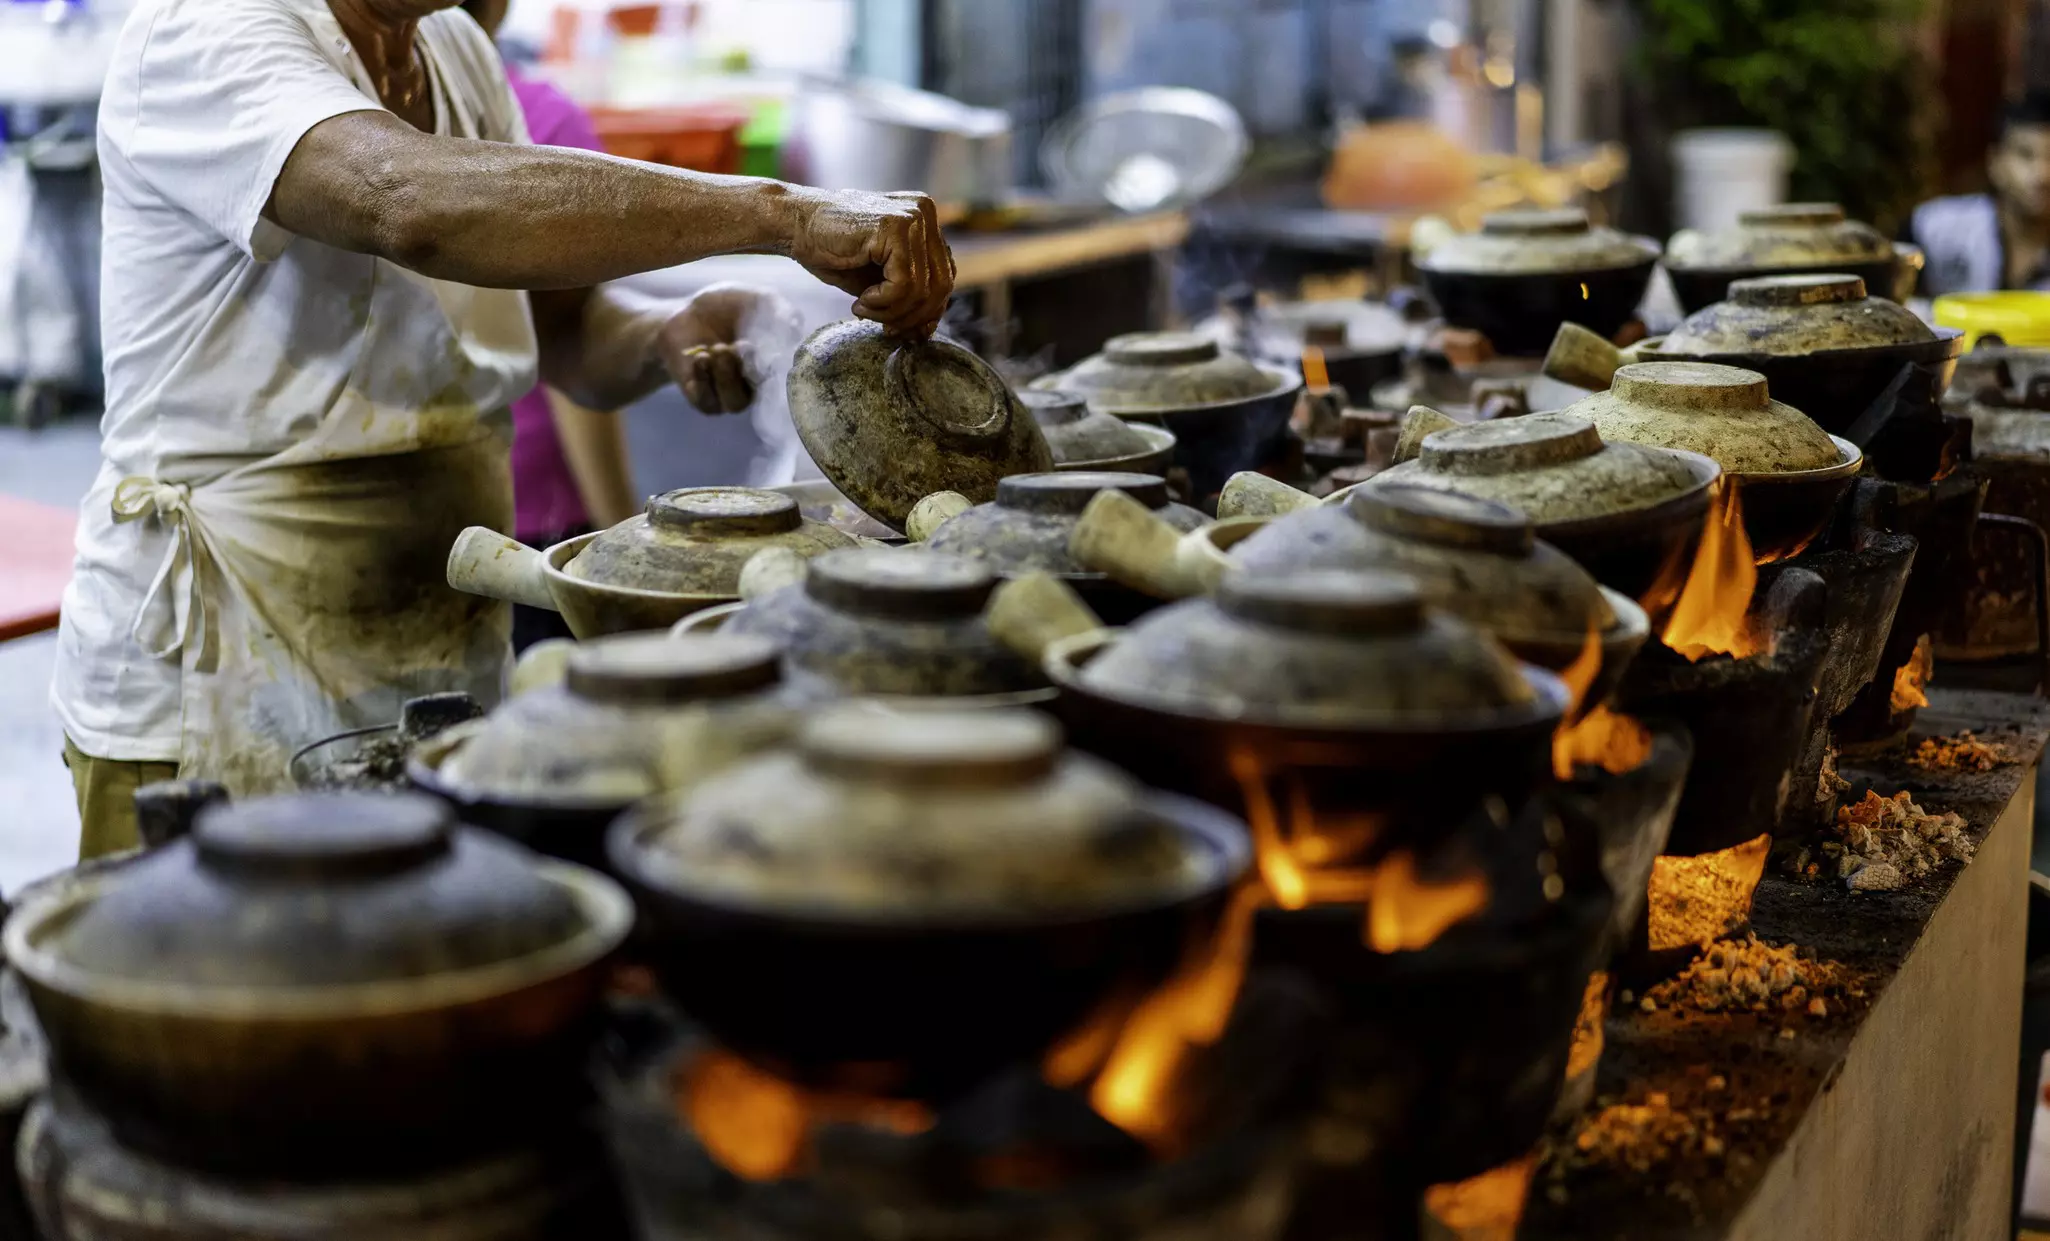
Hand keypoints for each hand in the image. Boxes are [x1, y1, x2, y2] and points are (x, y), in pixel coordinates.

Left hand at [655, 283, 798, 414]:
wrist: (685, 313)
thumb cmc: (727, 307)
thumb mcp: (758, 300)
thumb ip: (781, 312)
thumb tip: (796, 327)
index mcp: (774, 365)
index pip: (786, 377)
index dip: (781, 366)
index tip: (773, 349)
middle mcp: (755, 385)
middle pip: (763, 393)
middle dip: (752, 369)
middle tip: (742, 344)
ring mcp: (729, 395)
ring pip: (735, 403)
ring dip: (727, 376)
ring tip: (718, 349)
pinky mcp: (703, 399)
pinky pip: (708, 402)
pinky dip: (705, 378)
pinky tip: (701, 356)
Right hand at [790, 189, 953, 338]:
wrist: (793, 223)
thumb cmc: (831, 250)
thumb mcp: (877, 279)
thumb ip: (907, 296)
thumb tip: (928, 331)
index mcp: (925, 222)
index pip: (945, 277)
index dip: (926, 312)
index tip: (898, 327)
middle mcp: (925, 213)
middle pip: (942, 285)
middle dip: (913, 317)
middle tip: (886, 329)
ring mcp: (912, 216)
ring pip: (923, 289)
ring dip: (892, 312)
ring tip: (865, 310)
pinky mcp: (895, 226)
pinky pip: (904, 283)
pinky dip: (882, 302)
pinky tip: (860, 301)